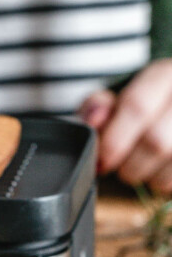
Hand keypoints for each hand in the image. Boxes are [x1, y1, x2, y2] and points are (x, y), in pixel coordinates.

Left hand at [79, 60, 171, 193]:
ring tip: (143, 169)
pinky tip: (162, 172)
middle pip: (156, 141)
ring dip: (151, 177)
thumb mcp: (122, 96)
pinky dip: (167, 182)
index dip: (113, 140)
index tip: (101, 160)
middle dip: (130, 165)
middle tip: (121, 168)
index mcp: (166, 75)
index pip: (136, 106)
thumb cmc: (149, 107)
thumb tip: (91, 120)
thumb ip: (99, 106)